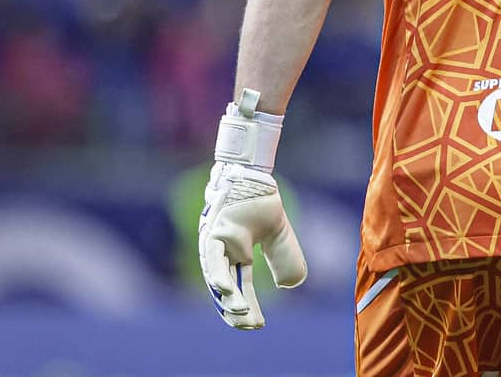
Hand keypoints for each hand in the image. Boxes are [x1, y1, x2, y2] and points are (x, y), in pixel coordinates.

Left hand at [198, 161, 307, 329]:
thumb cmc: (262, 202)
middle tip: (249, 325)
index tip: (257, 325)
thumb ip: (286, 259)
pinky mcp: (212, 232)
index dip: (247, 306)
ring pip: (217, 277)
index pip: (239, 287)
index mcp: (238, 255)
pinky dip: (218, 276)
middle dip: (236, 309)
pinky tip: (226, 290)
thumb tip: (288, 286)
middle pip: (227, 288)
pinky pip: (213, 258)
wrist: (255, 175)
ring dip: (227, 297)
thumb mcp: (280, 237)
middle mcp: (224, 252)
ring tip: (240, 312)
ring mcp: (216, 243)